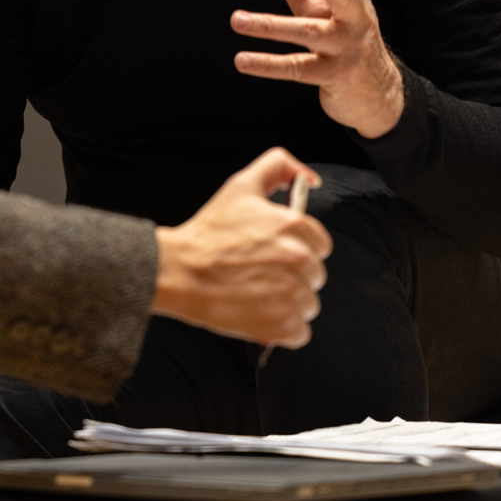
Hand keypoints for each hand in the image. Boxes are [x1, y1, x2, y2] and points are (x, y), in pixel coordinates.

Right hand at [152, 149, 330, 344]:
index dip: (297, 248)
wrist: (179, 272)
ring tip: (256, 293)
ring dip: (287, 303)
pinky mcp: (282, 326)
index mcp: (294, 225)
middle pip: (315, 276)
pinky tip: (258, 314)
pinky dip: (281, 329)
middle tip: (260, 272)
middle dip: (292, 276)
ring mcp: (291, 294)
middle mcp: (298, 258)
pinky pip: (300, 333)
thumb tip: (310, 178)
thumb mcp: (241, 185)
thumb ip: (278, 167)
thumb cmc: (209, 233)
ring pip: (308, 304)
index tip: (273, 252)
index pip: (320, 245)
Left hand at [231, 0, 405, 139]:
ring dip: (270, 26)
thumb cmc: (346, 40)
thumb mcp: (320, 5)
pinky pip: (296, 68)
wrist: (377, 96)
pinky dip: (267, 65)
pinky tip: (241, 60)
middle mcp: (353, 20)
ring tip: (237, 19)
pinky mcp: (331, 76)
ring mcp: (344, 49)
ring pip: (308, 32)